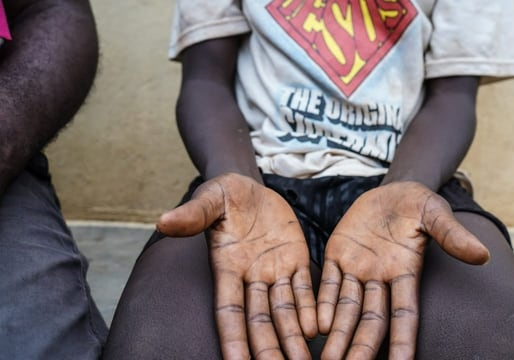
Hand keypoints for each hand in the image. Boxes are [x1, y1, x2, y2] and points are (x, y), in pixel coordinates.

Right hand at [157, 173, 316, 358]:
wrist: (249, 186)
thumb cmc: (223, 194)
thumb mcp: (209, 198)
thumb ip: (192, 214)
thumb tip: (163, 221)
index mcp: (227, 267)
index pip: (229, 311)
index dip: (232, 339)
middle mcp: (251, 276)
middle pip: (259, 321)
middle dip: (267, 349)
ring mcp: (275, 270)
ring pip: (284, 311)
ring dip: (293, 337)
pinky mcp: (296, 259)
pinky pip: (305, 287)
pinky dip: (311, 307)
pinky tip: (319, 328)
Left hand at [317, 181, 488, 358]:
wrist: (392, 189)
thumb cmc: (419, 203)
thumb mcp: (436, 213)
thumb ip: (453, 235)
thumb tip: (483, 255)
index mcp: (406, 271)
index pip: (405, 313)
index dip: (403, 340)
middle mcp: (380, 277)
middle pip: (372, 320)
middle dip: (362, 346)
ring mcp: (357, 267)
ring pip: (346, 307)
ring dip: (338, 333)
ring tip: (328, 359)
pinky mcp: (337, 254)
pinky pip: (327, 282)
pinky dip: (322, 302)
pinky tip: (315, 325)